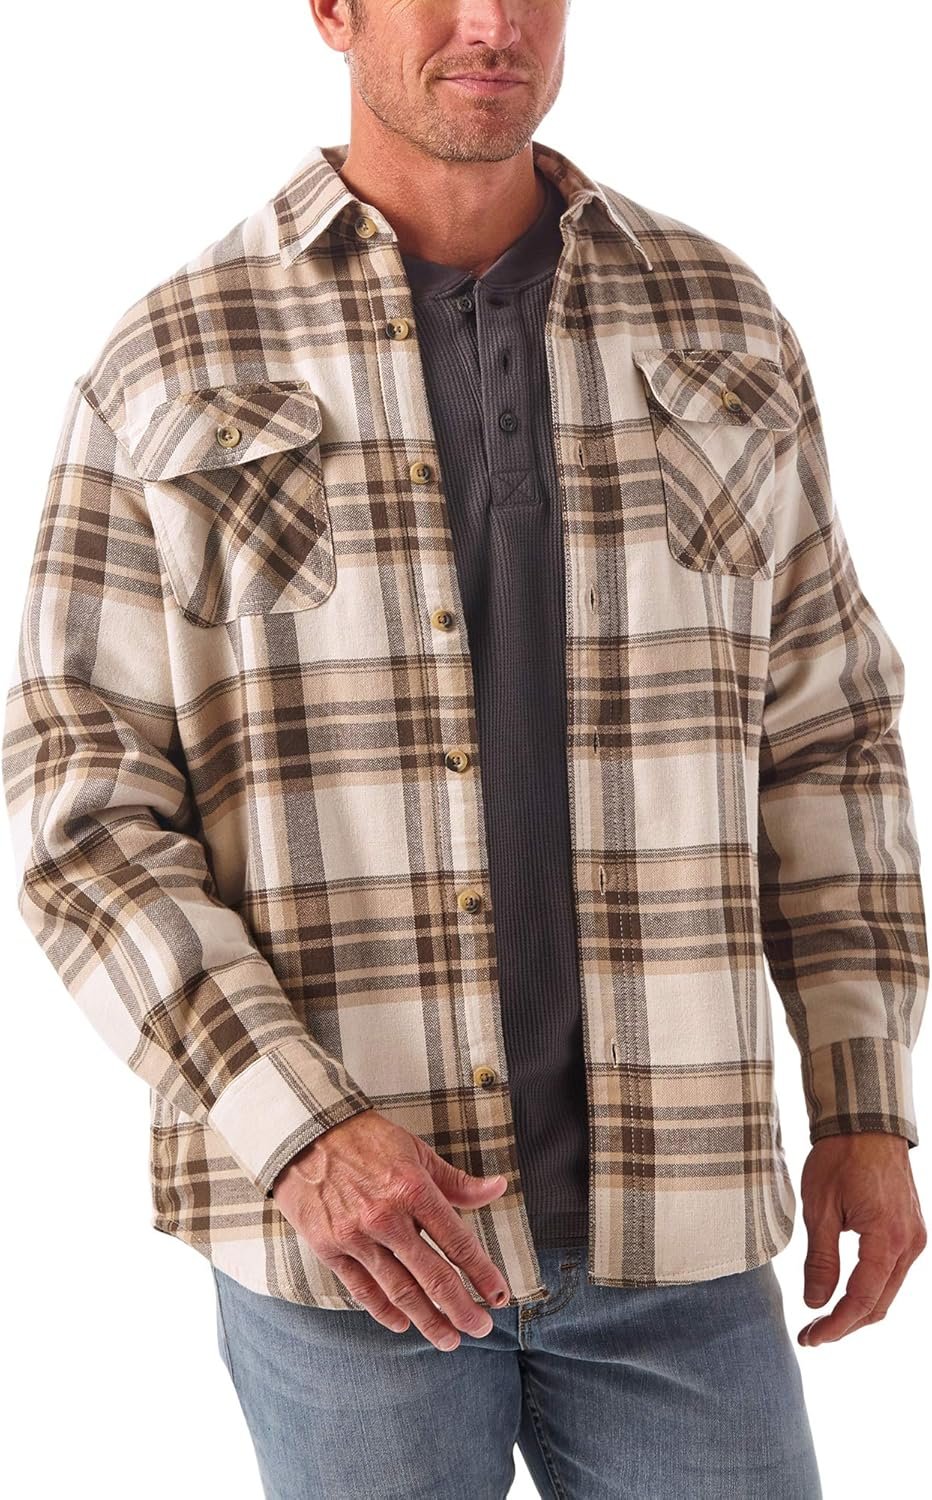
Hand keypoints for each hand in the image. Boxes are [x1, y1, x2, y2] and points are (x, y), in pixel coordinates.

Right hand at [271, 1109, 511, 1349]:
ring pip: (399, 1291)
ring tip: (448, 1338)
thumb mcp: (416, 1151)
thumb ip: (455, 1181)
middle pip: (433, 1276)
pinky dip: (384, 1311)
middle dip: (461, 1308)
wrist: (303, 1132)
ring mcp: (355, 1236)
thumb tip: (498, 1188)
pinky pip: (362, 1289)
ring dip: (428, 1320)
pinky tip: (403, 1324)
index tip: (499, 1295)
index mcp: (412, 1189)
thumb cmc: (365, 1138)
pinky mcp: (328, 1248)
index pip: (457, 1242)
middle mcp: (386, 1217)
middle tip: (480, 1328)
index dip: (482, 1274)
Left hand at [798, 1131, 925, 1346]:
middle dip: (846, 1324)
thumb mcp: (819, 1208)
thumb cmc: (840, 1156)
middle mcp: (909, 1244)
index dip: (835, 1326)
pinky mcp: (909, 1229)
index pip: (862, 1301)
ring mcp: (914, 1237)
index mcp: (888, 1240)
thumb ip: (821, 1260)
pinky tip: (844, 1290)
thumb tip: (816, 1302)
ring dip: (858, 1308)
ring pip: (888, 1290)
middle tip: (812, 1333)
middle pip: (880, 1304)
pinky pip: (892, 1271)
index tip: (810, 1338)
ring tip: (823, 1316)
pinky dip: (870, 1287)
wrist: (866, 1120)